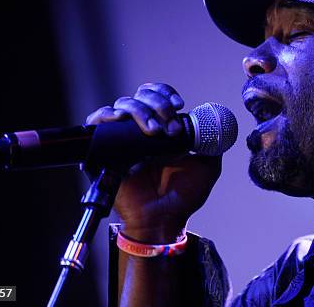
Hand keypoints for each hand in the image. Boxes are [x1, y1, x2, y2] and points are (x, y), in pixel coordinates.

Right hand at [86, 83, 221, 242]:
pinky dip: (106, 115)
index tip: (178, 104)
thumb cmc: (183, 196)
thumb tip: (218, 121)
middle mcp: (140, 131)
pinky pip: (95, 123)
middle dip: (157, 104)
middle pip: (140, 96)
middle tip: (170, 126)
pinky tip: (120, 120)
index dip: (166, 94)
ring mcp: (122, 139)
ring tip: (154, 132)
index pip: (157, 97)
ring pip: (122, 105)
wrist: (162, 220)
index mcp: (162, 130)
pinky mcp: (103, 151)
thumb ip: (212, 143)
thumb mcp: (207, 165)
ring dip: (140, 111)